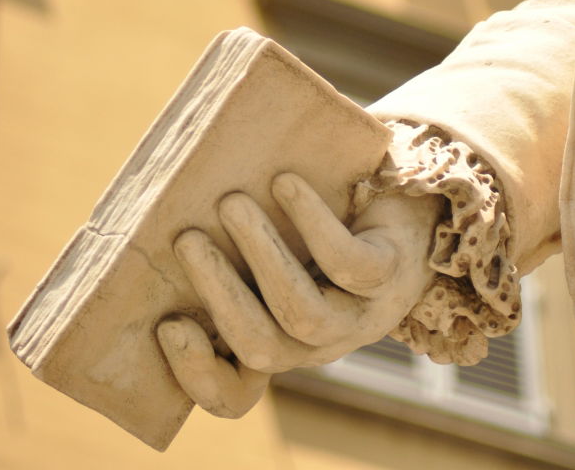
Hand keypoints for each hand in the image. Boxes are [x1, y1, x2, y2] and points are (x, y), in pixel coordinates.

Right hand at [157, 173, 441, 417]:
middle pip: (262, 348)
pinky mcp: (390, 274)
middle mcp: (318, 340)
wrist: (407, 198)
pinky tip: (285, 182)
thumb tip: (168, 220)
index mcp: (280, 339)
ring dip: (261, 256)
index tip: (167, 323)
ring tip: (231, 203)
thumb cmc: (325, 221)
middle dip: (220, 294)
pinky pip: (348, 263)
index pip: (235, 392)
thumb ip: (231, 251)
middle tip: (187, 238)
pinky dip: (312, 222)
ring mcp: (359, 314)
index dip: (198, 374)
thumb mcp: (276, 245)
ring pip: (302, 314)